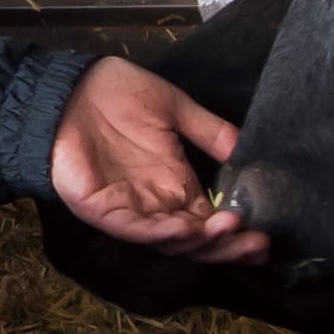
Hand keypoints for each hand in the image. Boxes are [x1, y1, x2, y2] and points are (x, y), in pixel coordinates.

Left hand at [50, 55, 270, 262]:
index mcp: (176, 182)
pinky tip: (184, 229)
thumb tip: (247, 152)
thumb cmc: (115, 94)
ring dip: (199, 241)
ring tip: (229, 231)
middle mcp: (157, 202)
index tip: (266, 235)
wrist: (66, 87)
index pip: (211, 219)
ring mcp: (130, 209)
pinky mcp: (103, 210)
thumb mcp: (174, 107)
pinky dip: (159, 233)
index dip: (237, 232)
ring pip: (170, 240)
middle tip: (258, 244)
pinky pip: (135, 229)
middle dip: (227, 246)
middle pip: (196, 239)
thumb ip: (209, 131)